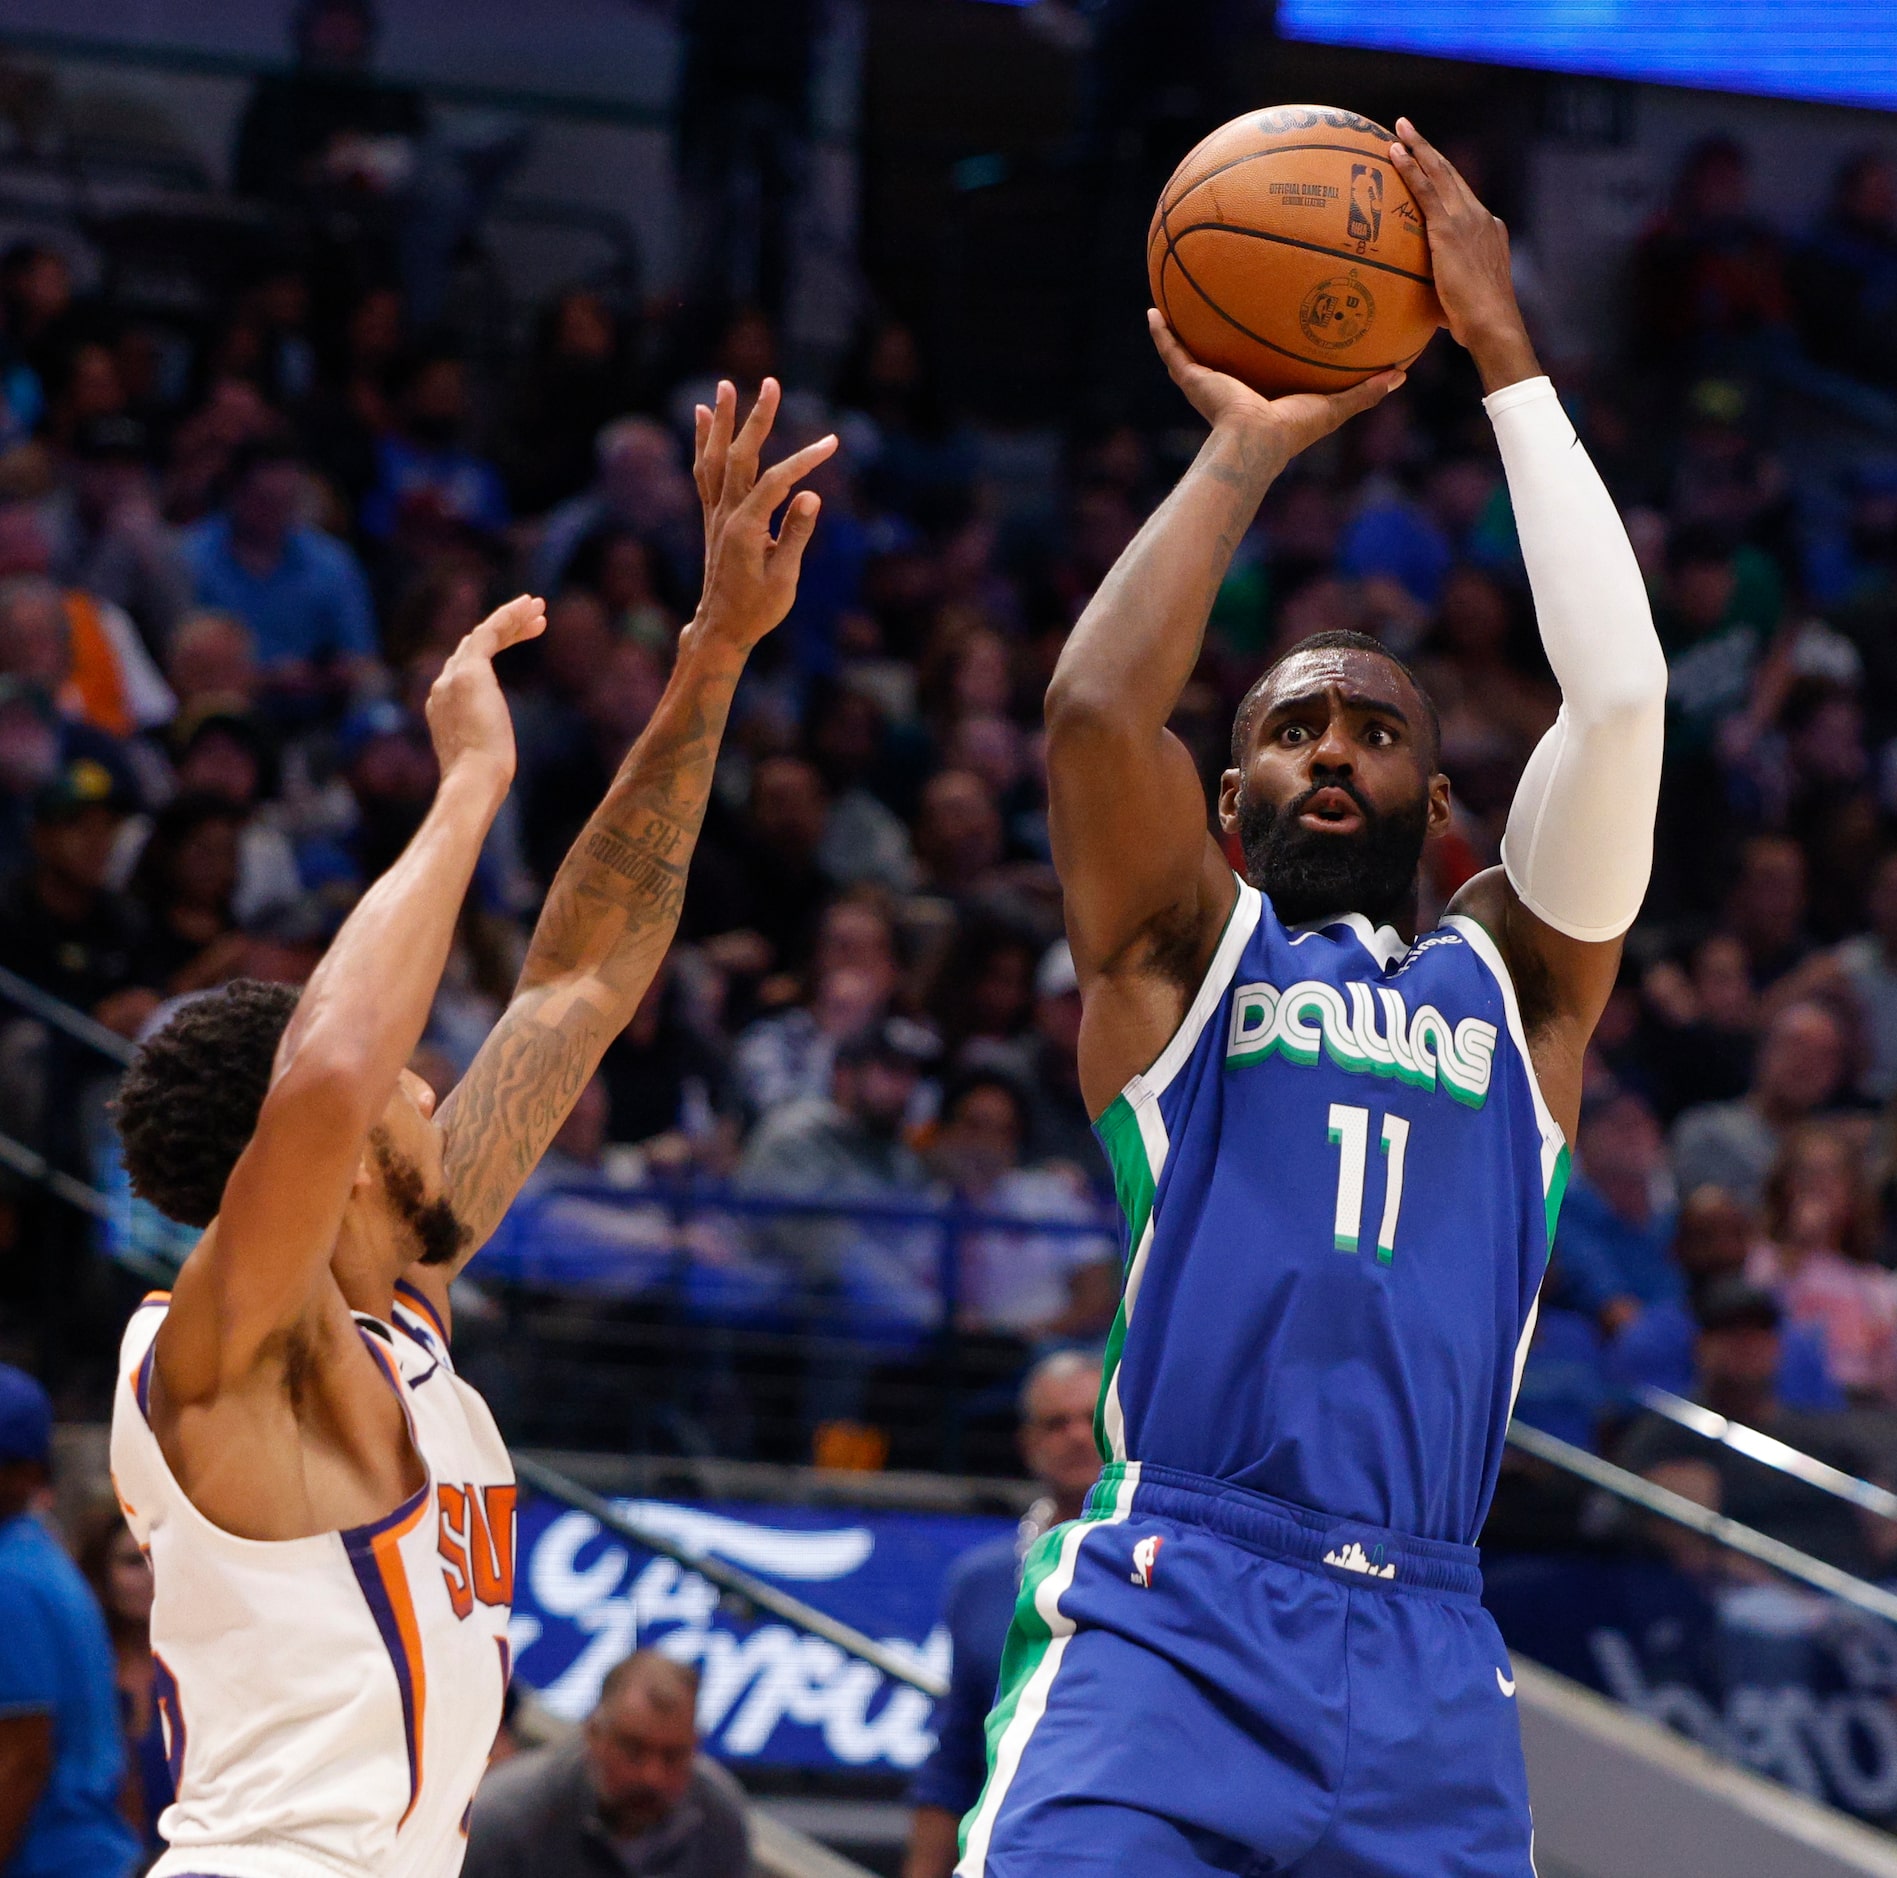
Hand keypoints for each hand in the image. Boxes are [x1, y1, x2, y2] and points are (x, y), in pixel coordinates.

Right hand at [425, 594, 544, 792]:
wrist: (473, 780)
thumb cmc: (484, 779)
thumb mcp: (483, 755)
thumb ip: (482, 741)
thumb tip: (492, 754)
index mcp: (442, 706)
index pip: (464, 668)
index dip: (493, 652)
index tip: (518, 643)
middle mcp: (442, 686)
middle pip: (473, 646)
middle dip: (505, 631)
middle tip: (535, 621)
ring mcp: (453, 677)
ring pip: (482, 634)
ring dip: (511, 618)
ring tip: (539, 608)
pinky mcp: (470, 672)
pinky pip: (490, 631)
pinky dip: (509, 615)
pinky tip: (529, 606)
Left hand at [689, 377, 837, 652]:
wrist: (721, 629)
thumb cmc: (757, 609)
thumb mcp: (784, 579)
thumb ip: (796, 534)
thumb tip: (811, 494)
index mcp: (745, 529)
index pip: (777, 481)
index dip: (805, 459)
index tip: (832, 442)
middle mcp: (725, 515)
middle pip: (741, 456)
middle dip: (757, 418)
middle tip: (771, 383)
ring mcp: (715, 514)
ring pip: (715, 458)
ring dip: (722, 420)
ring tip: (725, 385)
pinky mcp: (713, 517)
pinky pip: (704, 472)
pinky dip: (703, 442)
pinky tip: (704, 416)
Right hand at [1148, 309, 1403, 462]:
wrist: (1255, 442)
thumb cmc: (1293, 429)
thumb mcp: (1336, 405)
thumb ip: (1367, 390)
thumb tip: (1403, 374)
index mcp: (1262, 390)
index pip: (1262, 359)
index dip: (1265, 338)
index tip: (1271, 311)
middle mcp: (1232, 384)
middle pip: (1224, 347)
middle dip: (1221, 324)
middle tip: (1226, 289)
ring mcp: (1207, 380)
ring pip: (1191, 346)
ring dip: (1182, 323)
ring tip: (1177, 290)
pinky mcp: (1191, 379)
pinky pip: (1171, 350)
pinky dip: (1160, 332)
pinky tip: (1153, 309)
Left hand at [1387, 120, 1539, 391]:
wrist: (1492, 322)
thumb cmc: (1476, 324)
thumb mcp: (1460, 300)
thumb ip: (1444, 292)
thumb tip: (1428, 309)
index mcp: (1487, 230)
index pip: (1461, 197)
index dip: (1443, 178)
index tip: (1427, 164)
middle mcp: (1480, 216)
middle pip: (1450, 174)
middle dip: (1428, 150)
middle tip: (1407, 129)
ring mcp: (1466, 218)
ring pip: (1438, 172)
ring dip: (1418, 147)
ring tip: (1398, 128)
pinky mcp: (1449, 227)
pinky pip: (1425, 190)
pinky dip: (1409, 167)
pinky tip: (1394, 153)